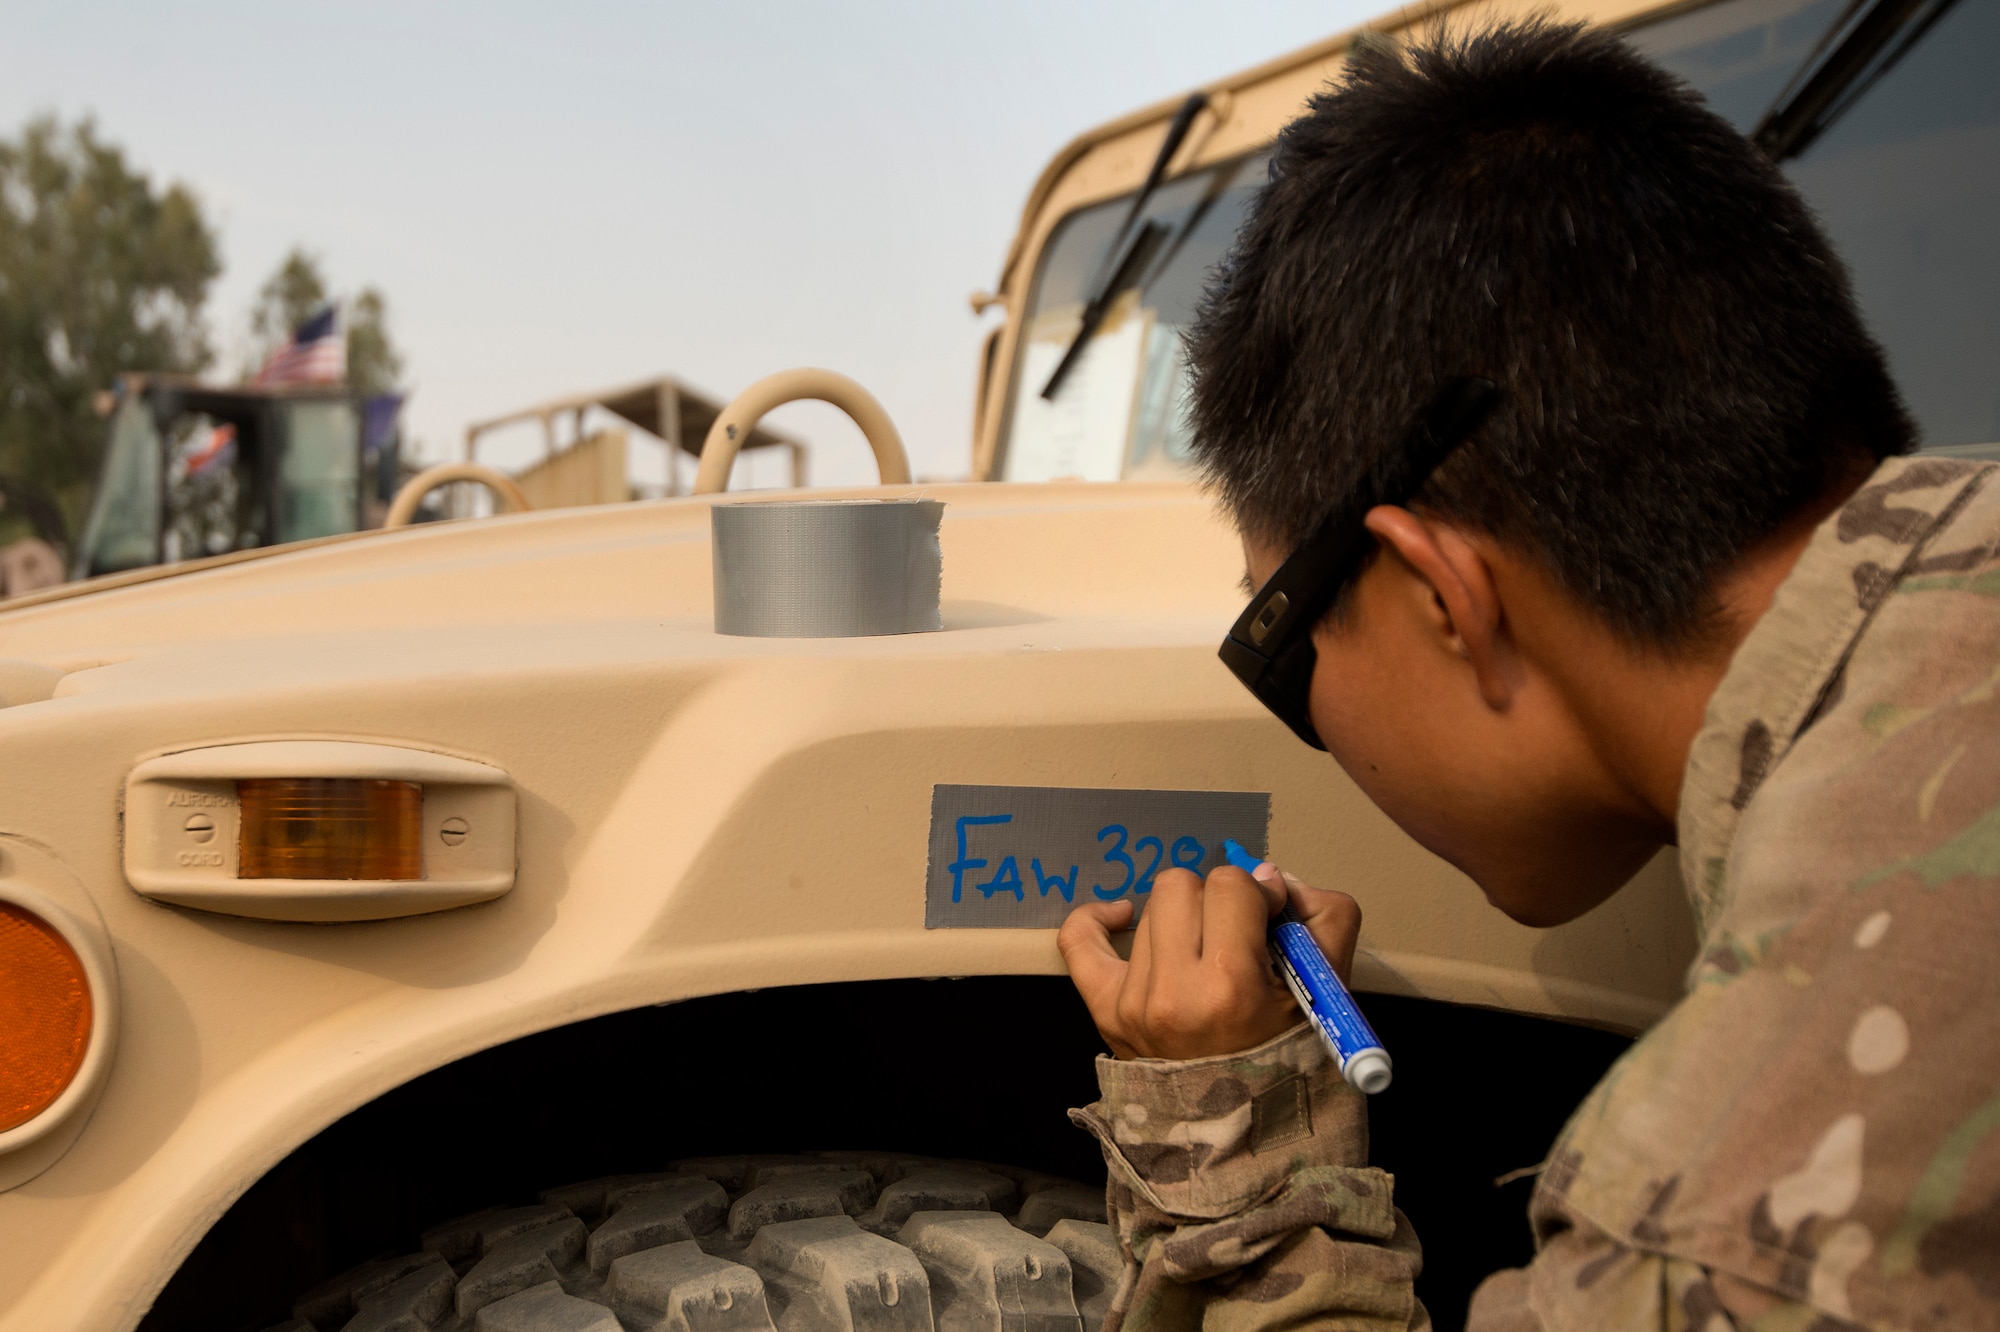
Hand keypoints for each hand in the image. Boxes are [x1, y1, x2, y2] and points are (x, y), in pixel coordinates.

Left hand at [1057, 858, 1361, 1060]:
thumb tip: (1269, 876)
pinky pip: (1078, 939)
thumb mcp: (1327, 989)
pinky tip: (1122, 916)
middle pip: (1181, 886)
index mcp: (1229, 986)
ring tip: (1203, 957)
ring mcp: (1133, 1001)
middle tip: (1236, 937)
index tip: (1270, 920)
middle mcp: (1172, 991)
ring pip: (1148, 908)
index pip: (1231, 885)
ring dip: (1179, 921)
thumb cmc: (1288, 1056)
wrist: (1240, 1129)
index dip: (1257, 895)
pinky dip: (1097, 919)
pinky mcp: (1106, 1009)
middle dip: (1215, 903)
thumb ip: (1321, 915)